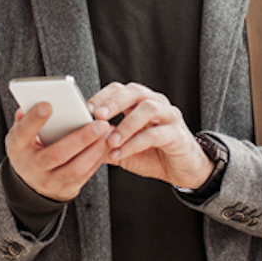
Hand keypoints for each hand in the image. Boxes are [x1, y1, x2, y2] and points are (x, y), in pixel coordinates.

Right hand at [6, 103, 114, 201]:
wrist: (30, 182)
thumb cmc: (29, 148)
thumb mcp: (21, 134)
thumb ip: (26, 119)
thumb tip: (27, 105)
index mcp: (17, 148)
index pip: (23, 132)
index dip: (34, 119)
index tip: (48, 104)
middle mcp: (31, 167)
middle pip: (58, 153)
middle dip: (82, 138)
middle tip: (100, 123)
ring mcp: (48, 181)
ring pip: (76, 168)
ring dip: (95, 151)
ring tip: (108, 134)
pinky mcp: (65, 189)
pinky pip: (85, 175)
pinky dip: (98, 159)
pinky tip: (107, 145)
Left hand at [88, 82, 213, 187]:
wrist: (182, 171)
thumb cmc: (152, 154)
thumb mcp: (122, 148)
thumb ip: (104, 142)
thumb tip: (79, 140)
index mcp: (141, 102)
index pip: (120, 89)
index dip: (103, 96)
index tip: (85, 109)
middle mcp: (156, 104)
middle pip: (135, 91)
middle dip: (114, 102)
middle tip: (97, 115)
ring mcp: (169, 117)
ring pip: (148, 109)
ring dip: (126, 124)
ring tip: (110, 140)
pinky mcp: (177, 134)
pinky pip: (155, 134)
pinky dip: (135, 143)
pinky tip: (120, 153)